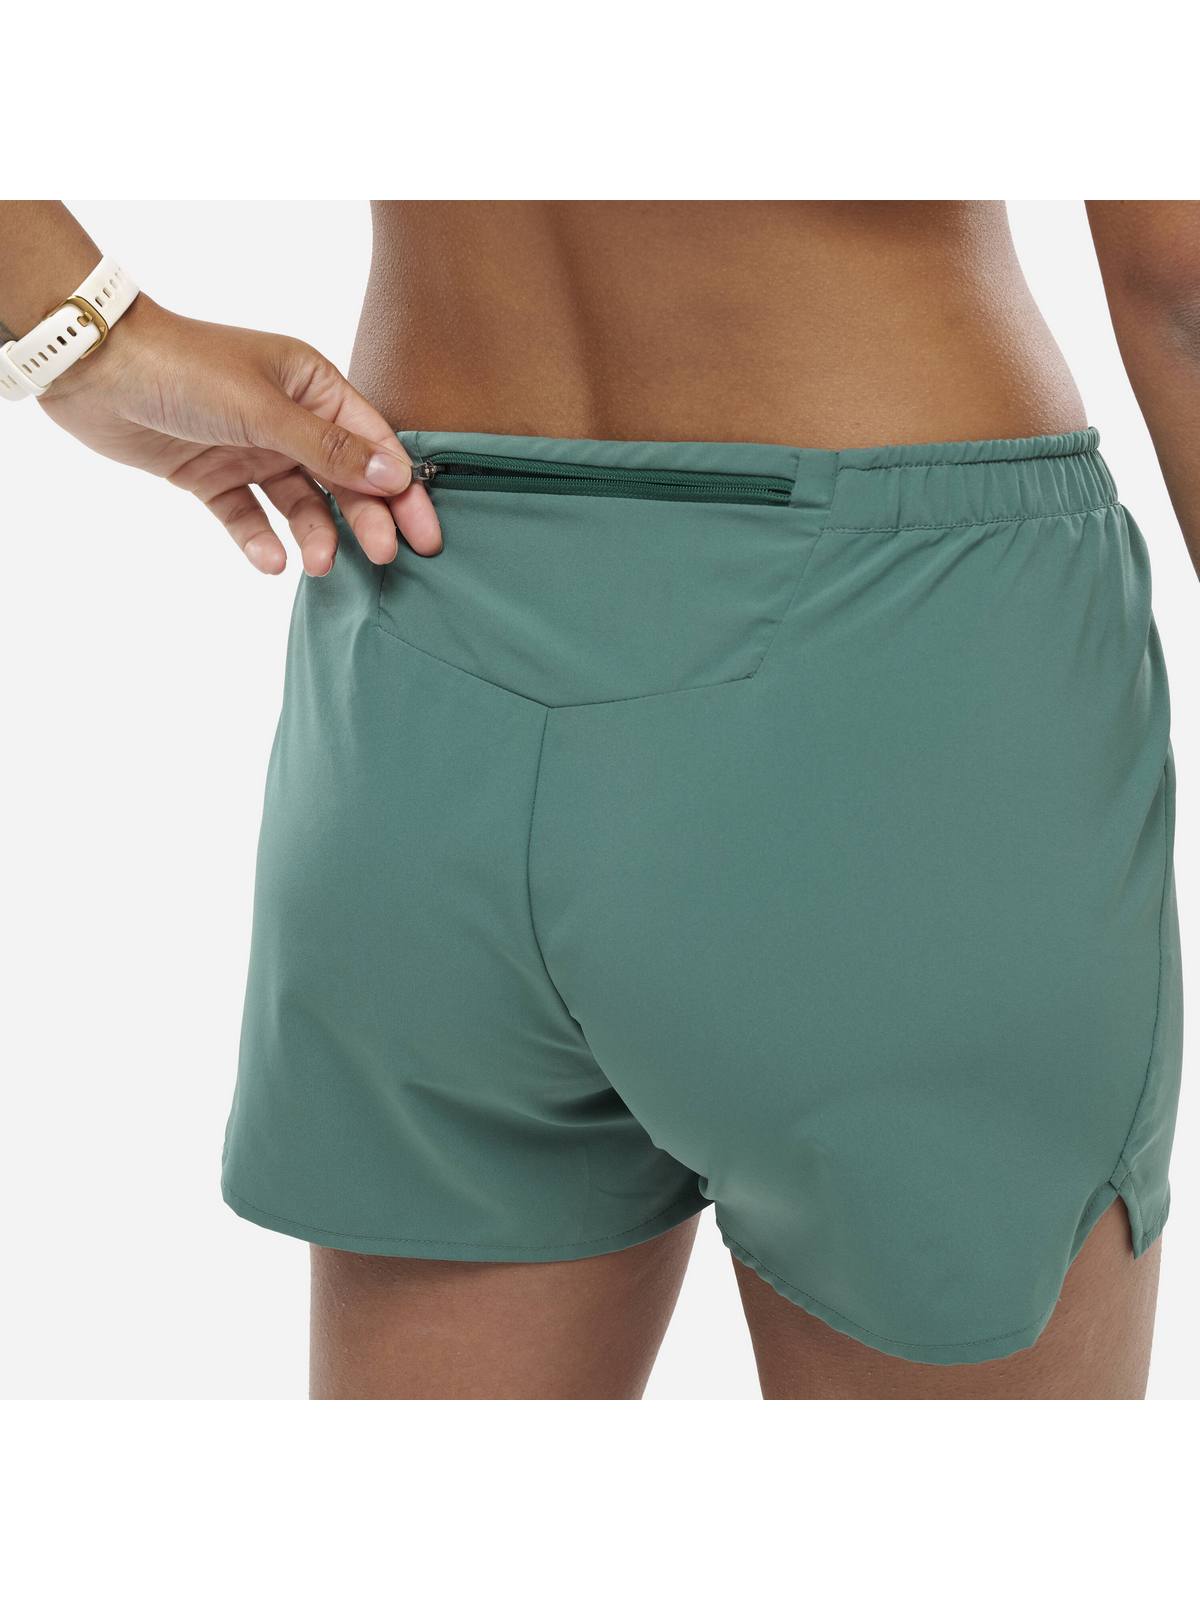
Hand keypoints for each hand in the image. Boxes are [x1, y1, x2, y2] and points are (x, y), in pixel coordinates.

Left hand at [38, 296, 441, 574]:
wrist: (95, 370)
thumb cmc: (185, 370)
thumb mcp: (264, 409)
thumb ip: (328, 448)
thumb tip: (394, 475)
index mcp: (311, 386)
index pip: (372, 443)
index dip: (402, 488)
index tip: (423, 533)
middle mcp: (288, 418)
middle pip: (343, 478)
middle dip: (366, 518)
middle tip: (385, 558)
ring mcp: (251, 448)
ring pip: (299, 502)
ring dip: (314, 534)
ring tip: (316, 565)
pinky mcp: (213, 476)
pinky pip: (248, 516)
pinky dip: (260, 539)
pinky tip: (271, 561)